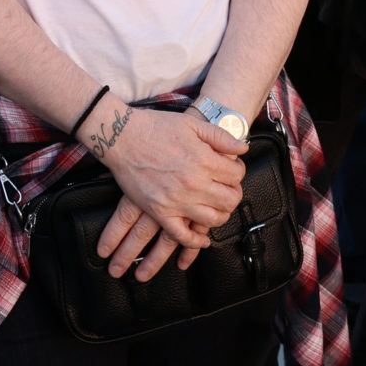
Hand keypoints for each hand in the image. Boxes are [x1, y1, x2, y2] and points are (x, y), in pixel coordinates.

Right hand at [86, 105, 246, 280]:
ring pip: (213, 219)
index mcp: (204, 160)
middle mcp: (194, 183)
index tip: (231, 169)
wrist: (122, 137)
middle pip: (230, 200)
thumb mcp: (192, 124)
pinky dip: (196, 241)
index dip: (237, 171)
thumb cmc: (156, 127)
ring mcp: (177, 200)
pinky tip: (202, 239)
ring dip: (221, 215)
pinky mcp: (160, 212)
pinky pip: (183, 236)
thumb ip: (220, 136)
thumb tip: (243, 148)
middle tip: (227, 188)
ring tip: (217, 206)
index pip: (236, 175)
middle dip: (233, 194)